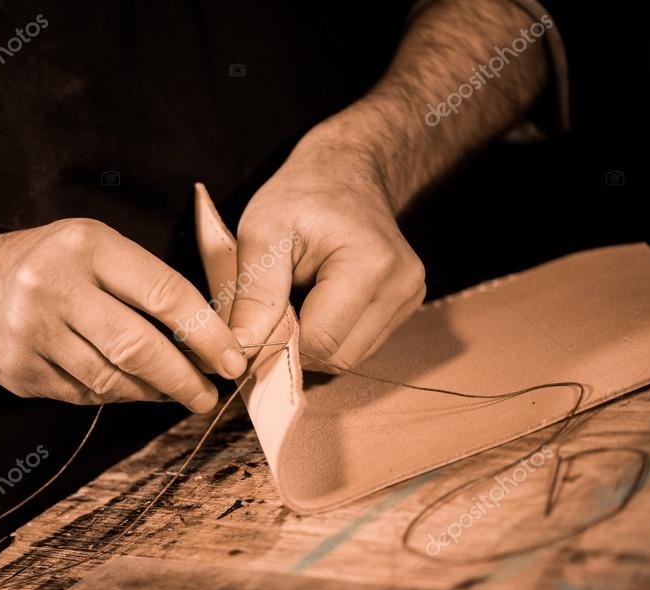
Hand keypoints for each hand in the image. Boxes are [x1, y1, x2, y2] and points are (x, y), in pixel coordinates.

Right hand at [0, 219, 247, 411]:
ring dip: (153, 392)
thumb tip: (210, 341)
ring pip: (112, 380)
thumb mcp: (101, 247)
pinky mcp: (18, 369)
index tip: (233, 360)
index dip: (207, 334)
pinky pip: (84, 395)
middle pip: (137, 347)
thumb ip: (150, 285)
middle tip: (209, 395)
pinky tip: (132, 389)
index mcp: (88, 246)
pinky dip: (117, 396)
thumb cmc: (59, 263)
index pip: (164, 294)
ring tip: (176, 392)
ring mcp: (31, 332)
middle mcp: (54, 286)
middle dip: (184, 379)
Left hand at [230, 121, 425, 370]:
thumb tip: (239, 354)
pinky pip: (359, 345)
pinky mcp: (405, 306)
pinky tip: (317, 302)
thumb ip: (253, 296)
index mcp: (371, 265)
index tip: (253, 325)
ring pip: (349, 358)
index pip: (321, 342)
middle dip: (296, 346)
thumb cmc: (299, 196)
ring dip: (313, 342)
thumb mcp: (262, 233)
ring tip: (296, 299)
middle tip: (272, 310)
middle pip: (338, 357)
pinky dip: (330, 335)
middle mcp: (402, 287)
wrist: (344, 170)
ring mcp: (410, 298)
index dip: (279, 344)